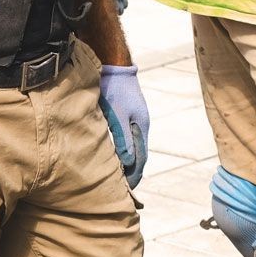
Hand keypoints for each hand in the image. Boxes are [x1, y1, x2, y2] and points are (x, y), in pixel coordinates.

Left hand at [97, 65, 148, 187]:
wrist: (113, 65)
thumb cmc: (114, 90)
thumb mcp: (118, 116)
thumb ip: (123, 140)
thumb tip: (128, 163)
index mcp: (141, 127)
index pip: (140, 159)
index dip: (134, 176)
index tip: (128, 191)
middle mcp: (140, 125)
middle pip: (138, 155)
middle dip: (132, 173)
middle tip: (124, 189)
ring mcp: (133, 119)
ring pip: (132, 147)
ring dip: (127, 163)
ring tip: (120, 177)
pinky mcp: (124, 114)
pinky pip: (126, 139)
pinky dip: (122, 151)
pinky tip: (114, 156)